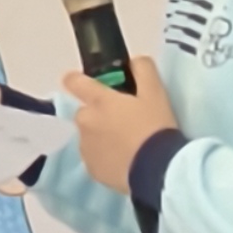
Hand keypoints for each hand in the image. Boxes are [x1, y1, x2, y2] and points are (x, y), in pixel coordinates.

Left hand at [68, 54, 173, 195]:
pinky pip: (94, 157)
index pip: (74, 81)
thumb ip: (143, 70)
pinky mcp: (91, 169)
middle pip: (85, 111)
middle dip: (99, 113)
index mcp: (99, 101)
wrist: (158, 170)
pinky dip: (104, 157)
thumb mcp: (156, 93)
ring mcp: (86, 147)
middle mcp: (86, 122)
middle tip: (124, 121)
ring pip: (89, 135)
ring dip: (101, 136)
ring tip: (126, 144)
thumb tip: (133, 61)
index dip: (77, 80)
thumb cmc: (155, 127)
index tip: (86, 84)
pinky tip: (123, 160)